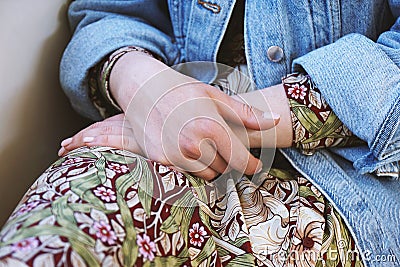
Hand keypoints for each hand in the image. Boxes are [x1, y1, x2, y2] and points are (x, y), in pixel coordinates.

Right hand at [61, 52, 279, 179]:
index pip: (240, 160)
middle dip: (227, 161)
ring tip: (203, 147)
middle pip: (223, 169)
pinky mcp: (160, 161)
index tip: (256, 166)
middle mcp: (193, 145)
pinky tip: (186, 150)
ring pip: (205, 175)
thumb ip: (246, 114)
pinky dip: (190, 166)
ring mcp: (174, 155)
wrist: (142, 89)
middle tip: (221, 147)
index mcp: (211, 127)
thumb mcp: (215, 96)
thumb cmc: (182, 90)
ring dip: (210, 166)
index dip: (252, 166)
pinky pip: (185, 174)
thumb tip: (275, 121)